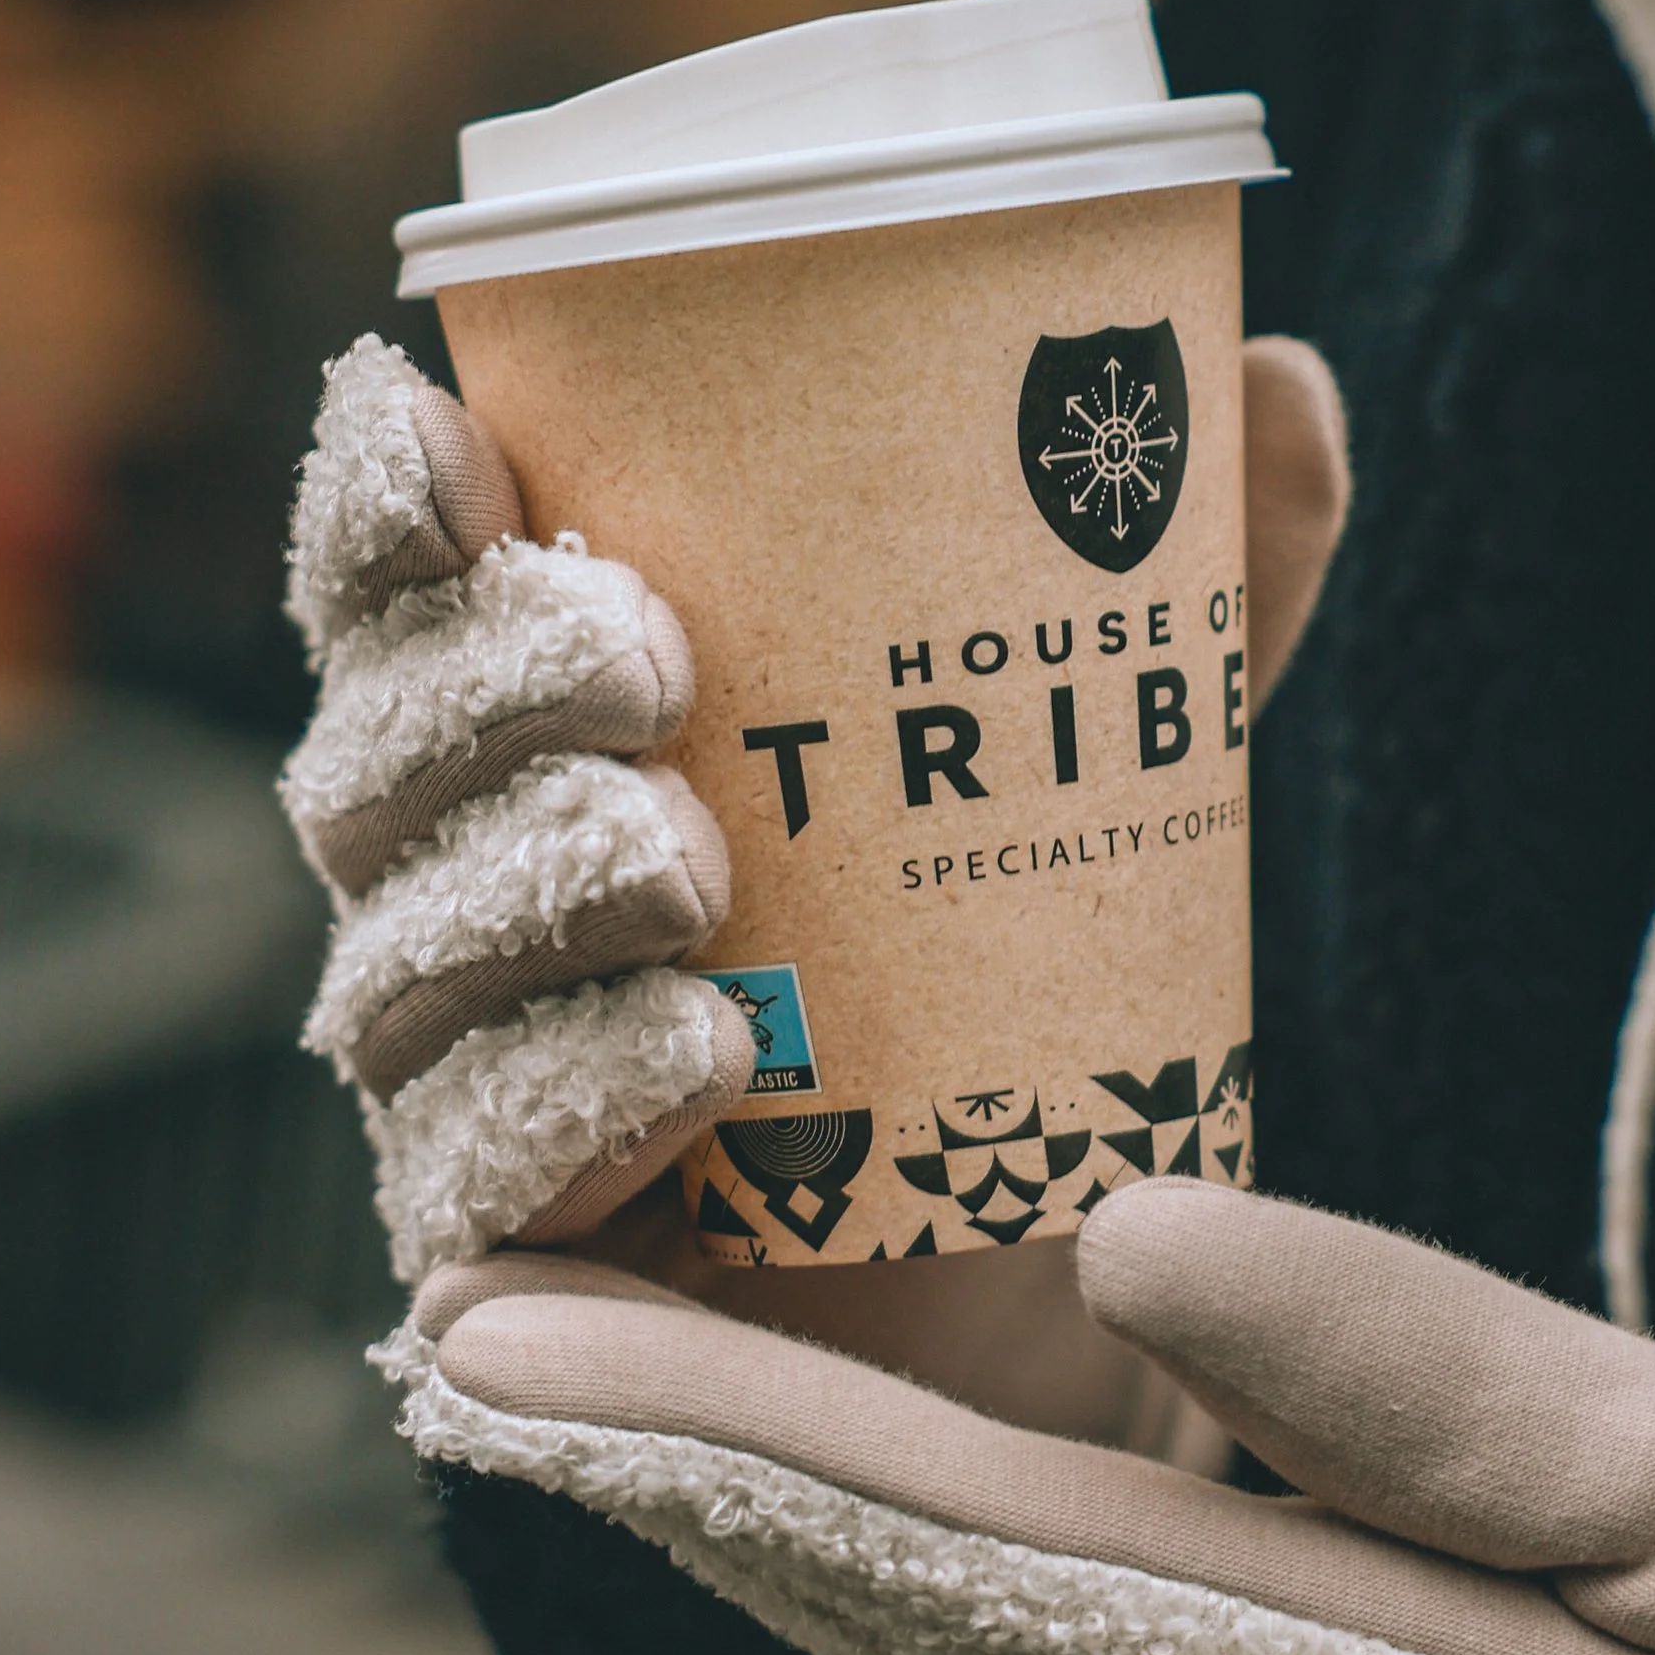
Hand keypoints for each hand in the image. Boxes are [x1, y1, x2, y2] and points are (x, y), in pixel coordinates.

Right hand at [281, 334, 1349, 1345]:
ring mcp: (461, 1077)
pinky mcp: (504, 1254)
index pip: (398, 594)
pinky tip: (702, 1059)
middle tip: (650, 665)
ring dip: (525, 891)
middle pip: (372, 763)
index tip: (453, 436)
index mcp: (540, 727)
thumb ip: (1183, 586)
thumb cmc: (1005, 974)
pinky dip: (572, 1103)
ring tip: (688, 865)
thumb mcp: (1105, 761)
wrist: (1024, 1280)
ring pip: (402, 964)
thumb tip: (1281, 374)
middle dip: (479, 693)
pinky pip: (475, 1175)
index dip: (384, 507)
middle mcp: (461, 887)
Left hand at [397, 1179, 1654, 1654]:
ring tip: (590, 1342)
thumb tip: (1140, 1238)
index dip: (703, 1439)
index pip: (941, 1539)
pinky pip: (1091, 1561)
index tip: (500, 1354)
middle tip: (459, 1331)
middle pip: (888, 1561)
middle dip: (661, 1448)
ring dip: (755, 1457)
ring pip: (958, 1564)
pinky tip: (865, 1400)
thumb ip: (1438, 1396)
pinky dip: (922, 1478)